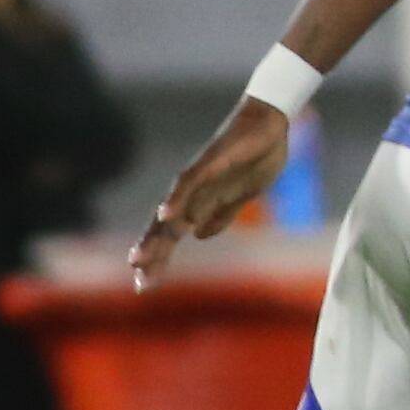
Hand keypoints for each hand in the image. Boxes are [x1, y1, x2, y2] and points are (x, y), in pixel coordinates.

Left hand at [130, 100, 290, 289]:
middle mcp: (192, 193)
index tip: (147, 286)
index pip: (173, 235)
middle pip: (165, 229)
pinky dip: (176, 200)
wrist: (270, 124)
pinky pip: (188, 183)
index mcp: (201, 202)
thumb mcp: (244, 195)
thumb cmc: (258, 155)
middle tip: (141, 284)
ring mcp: (197, 178)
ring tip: (139, 259)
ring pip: (170, 211)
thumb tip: (198, 235)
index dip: (160, 259)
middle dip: (153, 256)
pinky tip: (165, 216)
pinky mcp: (208, 163)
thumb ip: (222, 214)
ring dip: (154, 235)